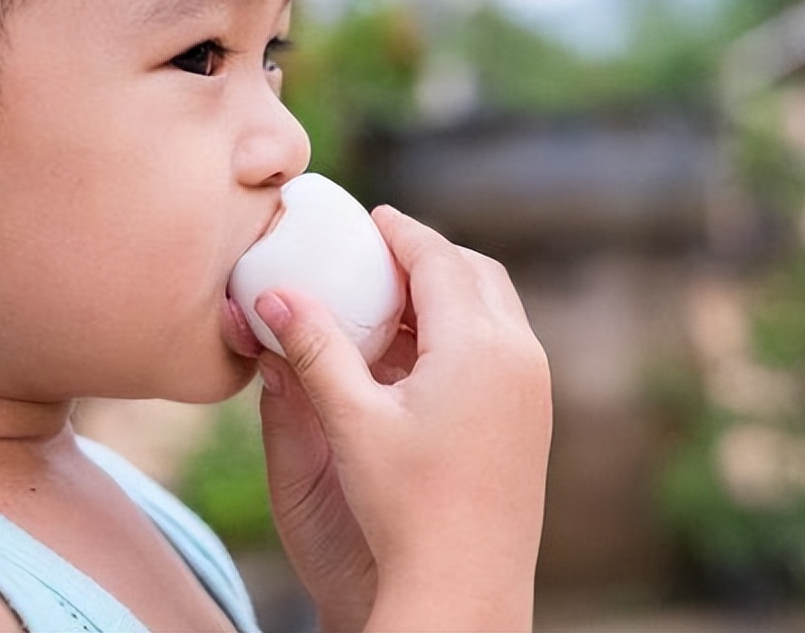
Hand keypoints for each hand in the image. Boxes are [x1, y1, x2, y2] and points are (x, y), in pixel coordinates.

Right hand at [256, 206, 551, 631]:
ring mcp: (535, 387)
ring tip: (393, 299)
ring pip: (494, 307)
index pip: (439, 261)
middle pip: (475, 273)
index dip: (401, 232)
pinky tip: (420, 354)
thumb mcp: (351, 422)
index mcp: (479, 346)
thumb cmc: (406, 508)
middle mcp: (519, 356)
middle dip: (427, 254)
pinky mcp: (534, 416)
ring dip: (448, 290)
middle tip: (378, 252)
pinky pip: (503, 342)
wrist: (466, 587)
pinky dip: (464, 327)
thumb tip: (270, 294)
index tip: (370, 216)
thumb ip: (312, 350)